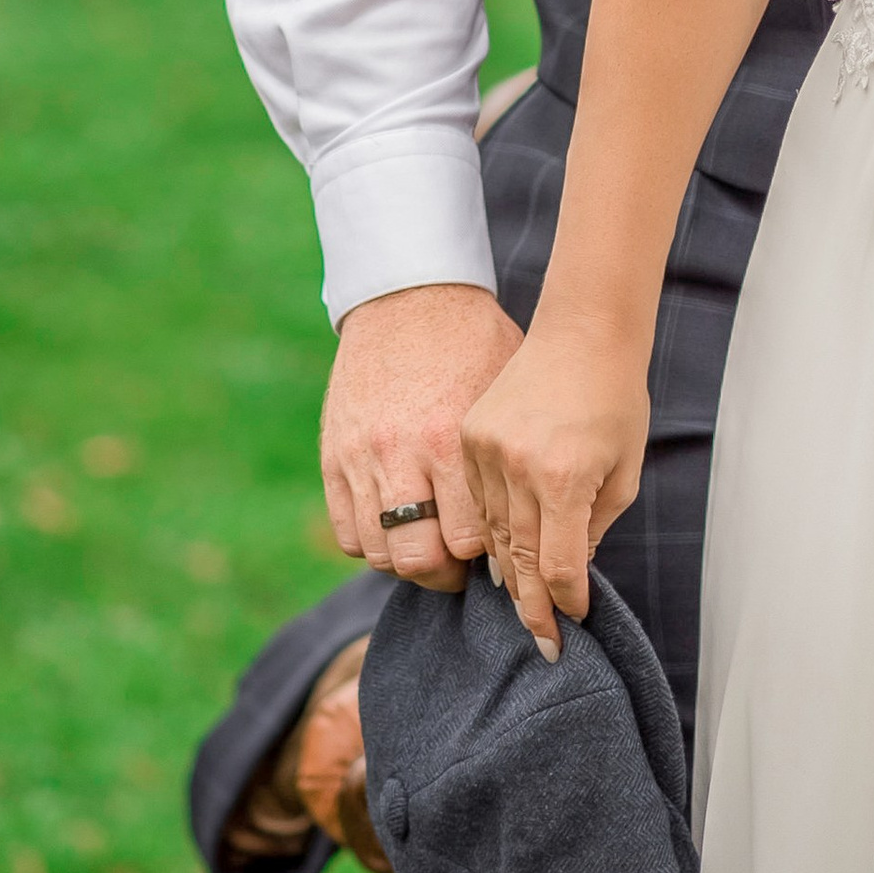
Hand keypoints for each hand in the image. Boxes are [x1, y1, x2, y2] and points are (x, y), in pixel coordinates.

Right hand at [321, 282, 521, 587]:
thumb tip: (539, 518)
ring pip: (379, 553)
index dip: (490, 555)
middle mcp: (402, 453)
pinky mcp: (334, 455)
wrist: (411, 296)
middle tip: (464, 568)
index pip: (470, 540)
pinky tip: (399, 527)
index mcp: (452, 438)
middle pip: (420, 559)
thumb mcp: (509, 390)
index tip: (501, 549)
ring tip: (432, 547)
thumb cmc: (476, 343)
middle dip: (447, 575)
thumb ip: (512, 455)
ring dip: (409, 562)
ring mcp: (361, 457)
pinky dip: (373, 543)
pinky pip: (348, 532)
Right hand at [460, 327, 650, 660]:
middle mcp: (518, 466)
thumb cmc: (616, 398)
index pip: (559, 565)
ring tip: (524, 607)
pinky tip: (503, 553)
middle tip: (542, 645)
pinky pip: (476, 500)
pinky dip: (490, 529)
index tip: (573, 626)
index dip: (566, 603)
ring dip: (509, 573)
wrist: (584, 331)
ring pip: (492, 534)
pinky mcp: (470, 435)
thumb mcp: (625, 469)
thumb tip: (570, 571)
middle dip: (533, 607)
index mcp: (564, 476)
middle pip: (520, 559)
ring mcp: (487, 449)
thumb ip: (596, 525)